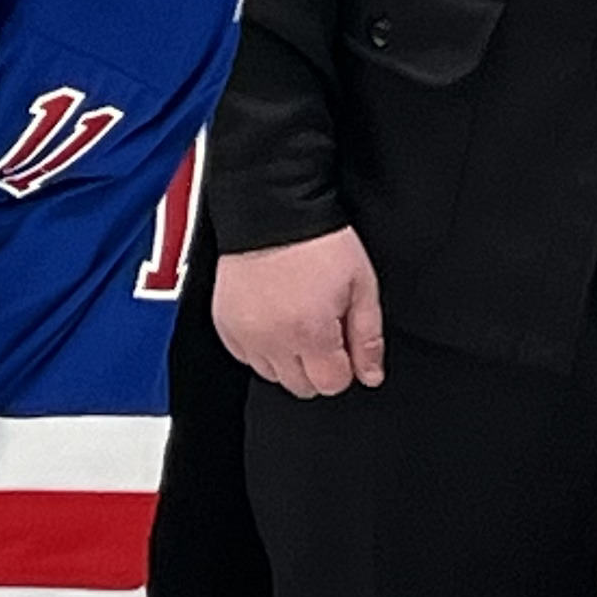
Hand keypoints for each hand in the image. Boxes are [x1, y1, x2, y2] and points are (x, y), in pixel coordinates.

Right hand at [215, 229, 384, 397]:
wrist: (273, 210)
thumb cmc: (319, 241)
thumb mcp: (361, 284)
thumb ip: (368, 337)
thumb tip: (371, 374)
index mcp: (310, 333)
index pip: (331, 384)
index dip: (344, 365)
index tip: (343, 342)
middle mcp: (273, 341)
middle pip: (301, 386)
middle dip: (317, 364)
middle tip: (322, 326)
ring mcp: (245, 335)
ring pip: (272, 375)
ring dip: (288, 357)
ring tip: (297, 318)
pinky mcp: (225, 325)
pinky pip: (245, 356)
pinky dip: (261, 345)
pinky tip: (274, 317)